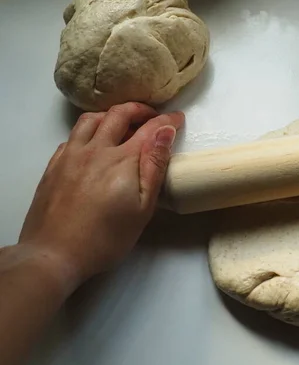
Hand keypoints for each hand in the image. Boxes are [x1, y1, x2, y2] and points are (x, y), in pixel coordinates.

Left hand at [18, 102, 183, 286]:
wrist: (54, 254)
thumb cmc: (106, 238)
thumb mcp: (143, 208)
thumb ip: (155, 166)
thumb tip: (165, 131)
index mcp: (122, 160)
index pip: (150, 128)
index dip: (167, 121)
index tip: (178, 119)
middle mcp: (96, 150)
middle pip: (119, 114)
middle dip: (140, 110)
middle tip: (153, 117)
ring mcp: (72, 155)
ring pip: (92, 119)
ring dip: (112, 115)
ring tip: (123, 123)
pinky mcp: (55, 165)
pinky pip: (73, 135)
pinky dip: (89, 130)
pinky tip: (94, 143)